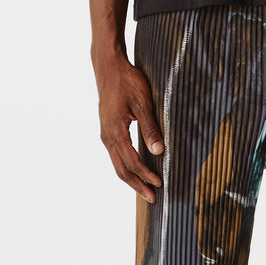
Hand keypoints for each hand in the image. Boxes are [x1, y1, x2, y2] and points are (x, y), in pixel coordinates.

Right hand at [95, 53, 164, 202]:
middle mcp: (107, 136)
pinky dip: (127, 167)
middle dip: (138, 185)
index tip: (159, 184)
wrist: (108, 65)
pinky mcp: (108, 130)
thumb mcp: (143, 102)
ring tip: (146, 189)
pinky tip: (137, 171)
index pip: (132, 161)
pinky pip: (116, 155)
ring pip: (117, 164)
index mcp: (115, 131)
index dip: (146, 175)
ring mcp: (106, 134)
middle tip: (153, 198)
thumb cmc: (127, 81)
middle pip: (121, 170)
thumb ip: (150, 128)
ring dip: (132, 178)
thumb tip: (159, 151)